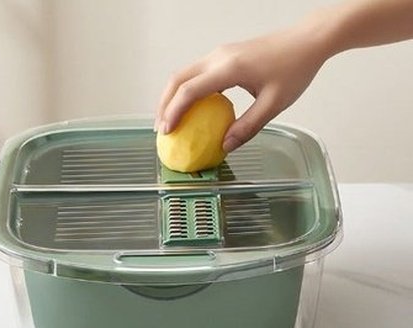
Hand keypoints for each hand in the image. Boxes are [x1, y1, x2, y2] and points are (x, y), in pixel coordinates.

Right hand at [155, 24, 328, 151]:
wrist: (307, 41)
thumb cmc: (295, 69)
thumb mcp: (273, 104)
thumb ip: (247, 127)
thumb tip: (224, 146)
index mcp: (229, 68)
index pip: (190, 90)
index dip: (174, 112)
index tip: (167, 132)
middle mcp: (218, 57)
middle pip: (178, 79)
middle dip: (164, 104)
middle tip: (161, 130)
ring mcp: (219, 54)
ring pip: (184, 74)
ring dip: (172, 97)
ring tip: (170, 121)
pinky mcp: (223, 56)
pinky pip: (196, 74)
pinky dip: (186, 92)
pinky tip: (190, 109)